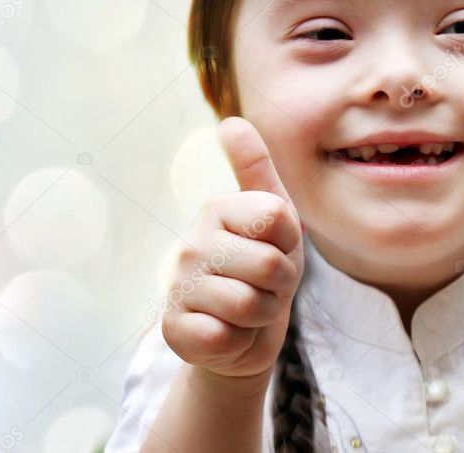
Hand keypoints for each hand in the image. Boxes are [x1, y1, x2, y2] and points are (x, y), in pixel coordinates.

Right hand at [161, 116, 304, 380]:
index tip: (277, 247)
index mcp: (218, 210)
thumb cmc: (264, 271)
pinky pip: (225, 337)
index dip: (290, 240)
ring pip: (250, 304)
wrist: (246, 334)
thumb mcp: (276, 219)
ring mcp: (178, 286)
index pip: (277, 217)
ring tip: (250, 310)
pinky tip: (228, 333)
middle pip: (269, 264)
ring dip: (263, 315)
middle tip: (266, 286)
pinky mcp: (173, 329)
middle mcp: (191, 243)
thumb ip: (258, 170)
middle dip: (282, 284)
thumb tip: (231, 121)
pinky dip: (239, 341)